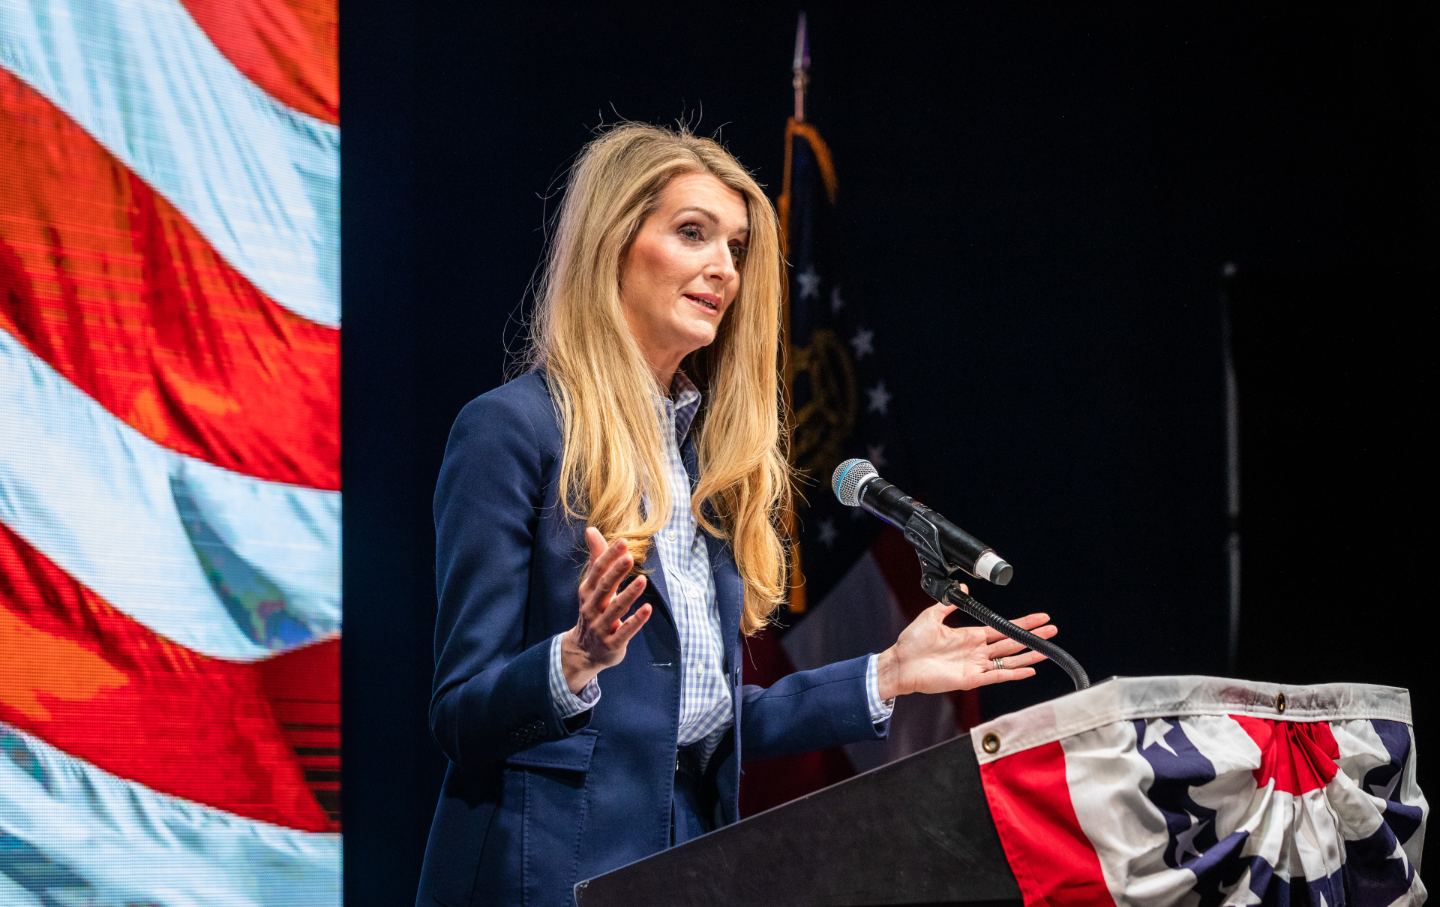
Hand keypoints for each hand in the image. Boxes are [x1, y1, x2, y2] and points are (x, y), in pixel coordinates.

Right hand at [560, 527, 651, 692]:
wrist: (584, 651)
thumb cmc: (594, 610)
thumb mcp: (593, 586)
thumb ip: (596, 558)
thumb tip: (591, 529)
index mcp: (588, 592)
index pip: (597, 571)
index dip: (609, 556)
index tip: (623, 542)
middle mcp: (591, 608)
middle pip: (604, 588)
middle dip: (615, 572)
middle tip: (629, 556)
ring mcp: (600, 627)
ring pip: (615, 609)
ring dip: (628, 595)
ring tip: (643, 580)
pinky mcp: (612, 643)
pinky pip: (624, 631)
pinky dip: (635, 621)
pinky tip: (648, 609)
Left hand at [874, 595, 1056, 699]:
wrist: (900, 663)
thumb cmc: (912, 643)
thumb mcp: (931, 616)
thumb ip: (948, 604)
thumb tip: (963, 589)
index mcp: (970, 636)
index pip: (1002, 628)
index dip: (1021, 623)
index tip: (1038, 618)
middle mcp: (977, 651)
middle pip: (1011, 642)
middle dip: (1032, 635)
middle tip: (1052, 630)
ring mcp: (976, 666)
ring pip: (1009, 659)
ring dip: (1029, 654)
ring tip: (1047, 649)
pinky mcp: (971, 679)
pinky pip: (998, 676)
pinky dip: (1014, 673)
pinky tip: (1030, 669)